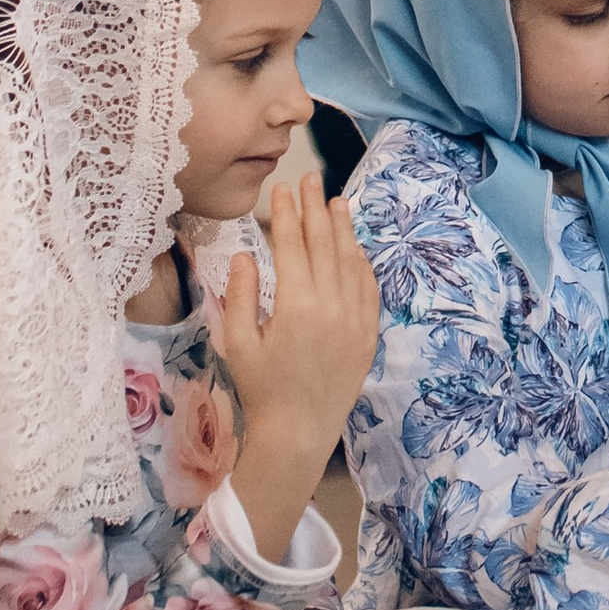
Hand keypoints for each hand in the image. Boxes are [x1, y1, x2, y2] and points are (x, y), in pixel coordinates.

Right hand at [218, 178, 380, 561]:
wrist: (299, 431)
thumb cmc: (262, 388)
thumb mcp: (239, 343)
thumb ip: (241, 295)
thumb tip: (244, 254)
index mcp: (296, 305)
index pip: (292, 246)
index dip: (287, 214)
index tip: (281, 188)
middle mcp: (332, 305)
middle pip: (324, 244)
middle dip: (315, 207)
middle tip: (310, 177)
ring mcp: (355, 318)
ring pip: (351, 260)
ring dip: (342, 228)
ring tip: (336, 200)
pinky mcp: (369, 332)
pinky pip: (369, 287)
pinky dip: (361, 262)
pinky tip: (354, 246)